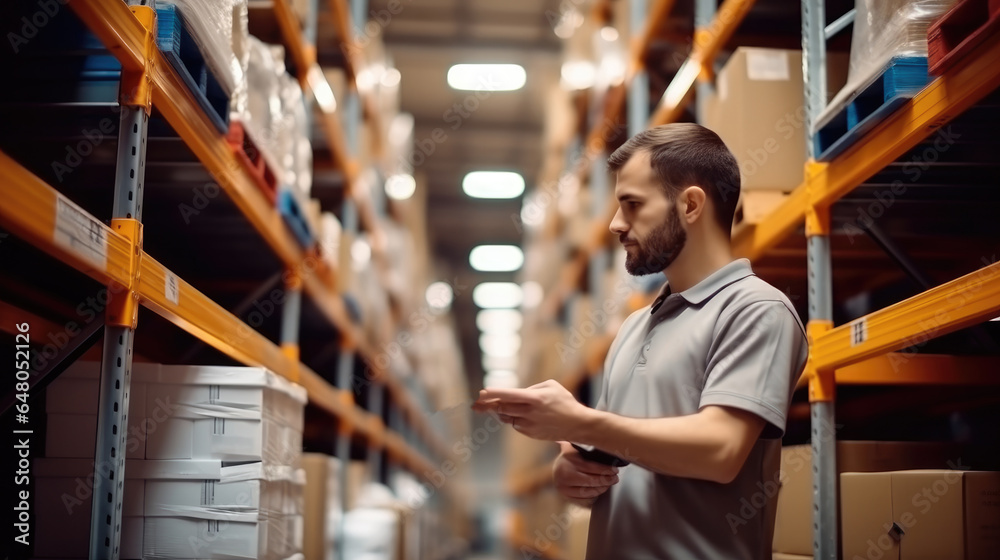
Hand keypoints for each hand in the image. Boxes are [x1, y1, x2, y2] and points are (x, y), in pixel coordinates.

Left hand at [472, 379, 590, 441]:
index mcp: (535, 399)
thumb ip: (532, 388)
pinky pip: (515, 425)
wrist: (577, 425)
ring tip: (491, 406)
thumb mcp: (550, 386)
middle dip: (487, 405)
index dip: (494, 394)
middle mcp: (530, 413)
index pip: (509, 395)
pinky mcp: (530, 434)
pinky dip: (512, 418)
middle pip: (502, 408)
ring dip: (499, 411)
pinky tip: (516, 414)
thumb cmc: (564, 401)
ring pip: (506, 417)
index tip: (481, 393)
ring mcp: (529, 425)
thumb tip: (516, 394)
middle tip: (476, 403)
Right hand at [553, 441, 619, 506]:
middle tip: (614, 478)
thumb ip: (588, 447)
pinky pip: (584, 499)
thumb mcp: (576, 447)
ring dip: (601, 488)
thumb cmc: (569, 456)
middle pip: (590, 481)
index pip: (590, 467)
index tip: (615, 470)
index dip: (605, 469)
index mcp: (566, 462)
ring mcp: (563, 488)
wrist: (556, 466)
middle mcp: (562, 476)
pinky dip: (594, 495)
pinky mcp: (566, 496)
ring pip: (587, 492)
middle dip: (605, 480)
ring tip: (608, 484)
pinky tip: (600, 489)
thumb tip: (607, 448)